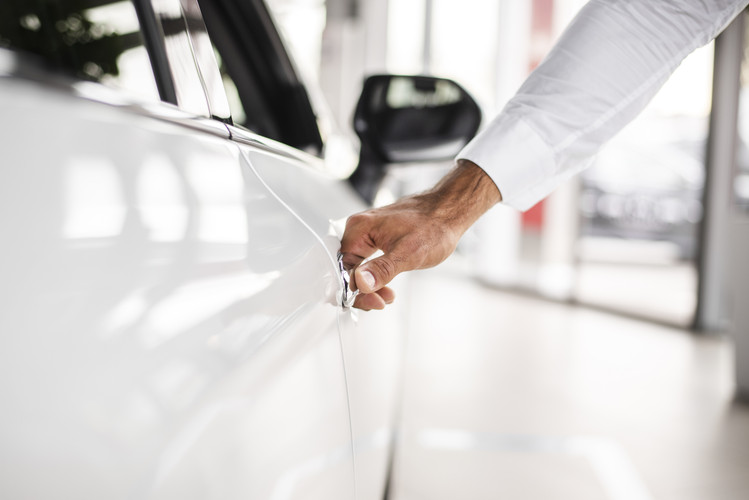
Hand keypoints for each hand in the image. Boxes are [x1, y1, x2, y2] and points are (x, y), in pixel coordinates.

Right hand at [341, 160, 500, 309]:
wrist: (450, 210)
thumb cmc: (434, 226)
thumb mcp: (409, 253)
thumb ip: (382, 269)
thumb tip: (361, 282)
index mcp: (359, 229)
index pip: (343, 268)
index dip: (354, 290)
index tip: (372, 301)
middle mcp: (359, 230)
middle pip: (347, 269)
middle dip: (362, 290)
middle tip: (381, 302)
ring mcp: (368, 234)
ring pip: (357, 268)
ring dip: (370, 286)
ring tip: (388, 296)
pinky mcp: (377, 238)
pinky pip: (367, 262)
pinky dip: (375, 277)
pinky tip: (387, 287)